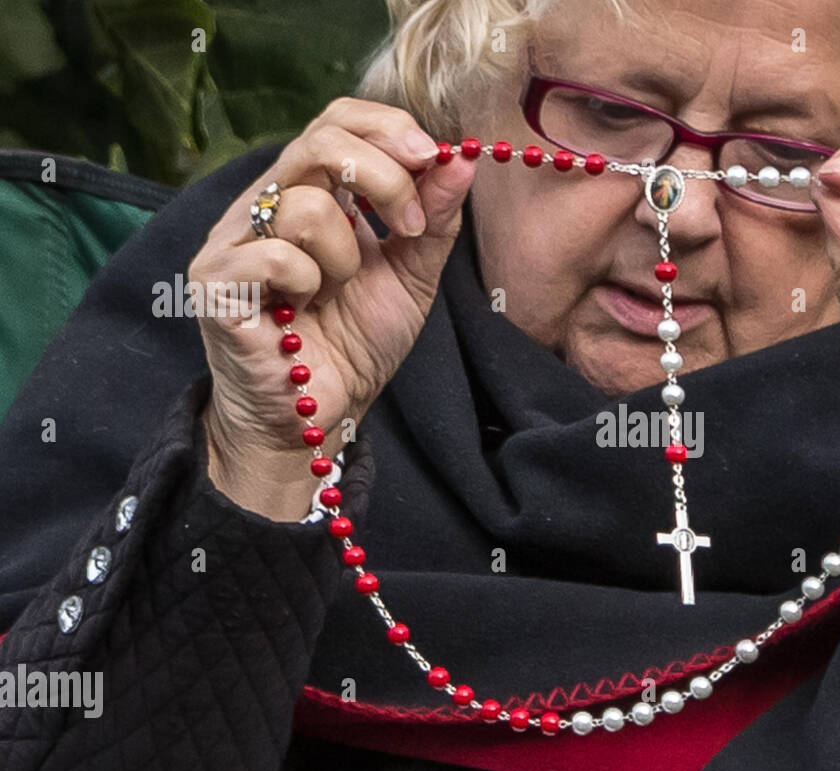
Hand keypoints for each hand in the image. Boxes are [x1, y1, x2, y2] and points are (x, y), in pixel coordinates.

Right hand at [188, 97, 475, 518]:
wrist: (322, 415)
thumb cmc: (356, 343)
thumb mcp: (411, 275)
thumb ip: (433, 219)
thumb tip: (460, 160)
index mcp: (312, 191)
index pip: (337, 121)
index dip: (385, 127)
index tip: (430, 157)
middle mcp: (266, 202)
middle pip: (320, 141)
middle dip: (384, 180)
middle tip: (409, 231)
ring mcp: (233, 238)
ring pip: (307, 205)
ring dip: (345, 257)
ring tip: (334, 294)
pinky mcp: (214, 279)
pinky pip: (276, 254)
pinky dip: (307, 284)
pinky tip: (300, 310)